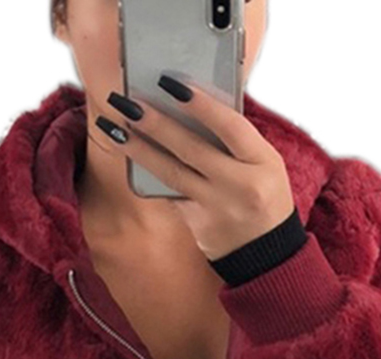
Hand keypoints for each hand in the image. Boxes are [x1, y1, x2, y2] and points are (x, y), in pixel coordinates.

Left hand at [99, 78, 295, 259]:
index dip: (201, 105)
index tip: (171, 84)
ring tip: (114, 128)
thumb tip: (190, 107)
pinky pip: (170, 194)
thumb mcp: (265, 163)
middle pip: (192, 149)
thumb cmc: (264, 195)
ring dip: (139, 149)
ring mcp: (216, 208)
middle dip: (157, 124)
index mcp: (262, 163)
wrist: (267, 252)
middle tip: (127, 103)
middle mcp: (239, 186)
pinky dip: (149, 175)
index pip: (230, 127)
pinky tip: (129, 156)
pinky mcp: (198, 225)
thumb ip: (237, 139)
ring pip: (171, 174)